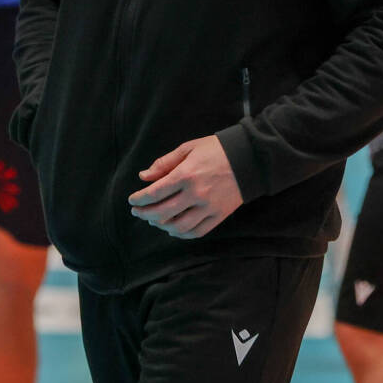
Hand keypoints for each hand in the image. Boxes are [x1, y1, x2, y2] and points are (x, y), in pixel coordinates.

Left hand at [128, 135, 243, 238]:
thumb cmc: (216, 149)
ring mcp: (208, 207)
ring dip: (162, 226)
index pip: (154, 193)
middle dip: (145, 214)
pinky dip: (182, 234)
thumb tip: (143, 177)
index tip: (132, 200)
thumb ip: (164, 163)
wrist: (249, 158)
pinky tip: (174, 229)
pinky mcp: (219, 216)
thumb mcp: (188, 148)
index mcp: (186, 175)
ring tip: (154, 220)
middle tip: (137, 212)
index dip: (139, 199)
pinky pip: (197, 232)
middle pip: (162, 213)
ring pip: (178, 227)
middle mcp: (196, 194)